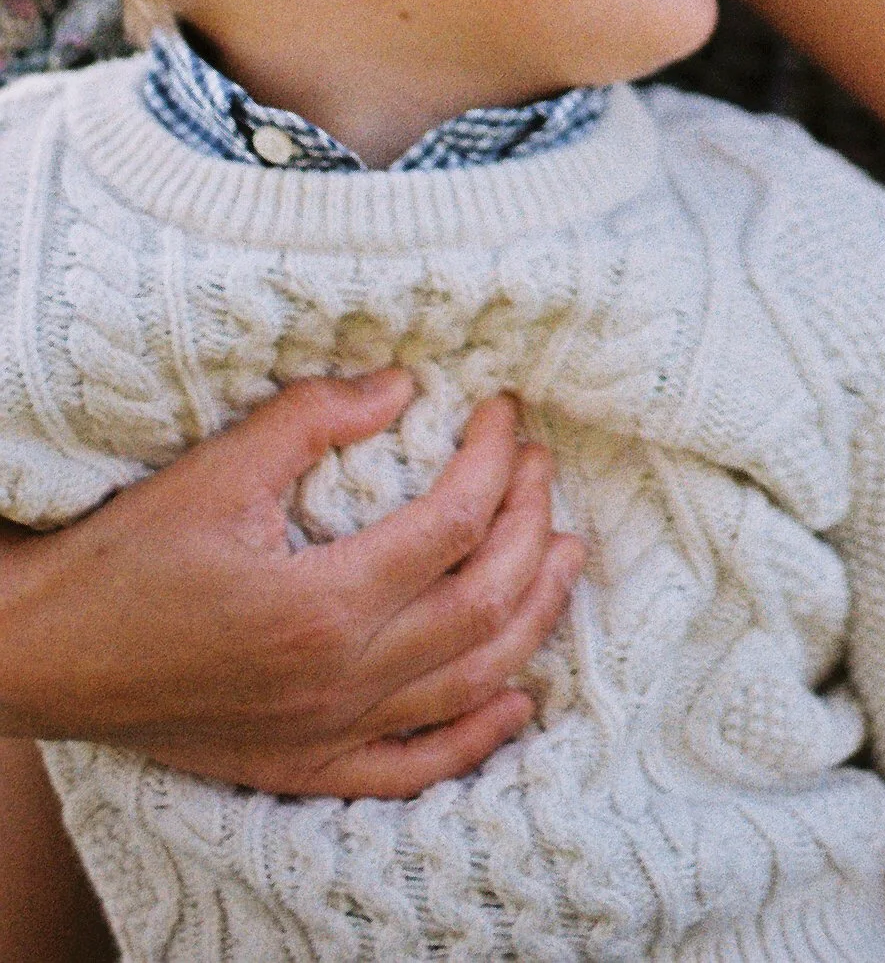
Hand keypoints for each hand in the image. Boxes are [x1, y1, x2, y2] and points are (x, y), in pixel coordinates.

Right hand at [0, 374, 583, 796]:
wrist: (46, 655)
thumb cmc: (125, 557)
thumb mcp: (218, 468)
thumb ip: (315, 418)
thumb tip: (404, 384)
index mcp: (322, 604)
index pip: (455, 524)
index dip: (497, 458)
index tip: (507, 410)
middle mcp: (338, 681)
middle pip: (483, 603)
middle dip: (531, 526)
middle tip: (541, 467)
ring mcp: (326, 735)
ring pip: (470, 685)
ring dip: (533, 617)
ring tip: (566, 555)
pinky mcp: (302, 767)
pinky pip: (413, 768)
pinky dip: (476, 738)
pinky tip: (516, 700)